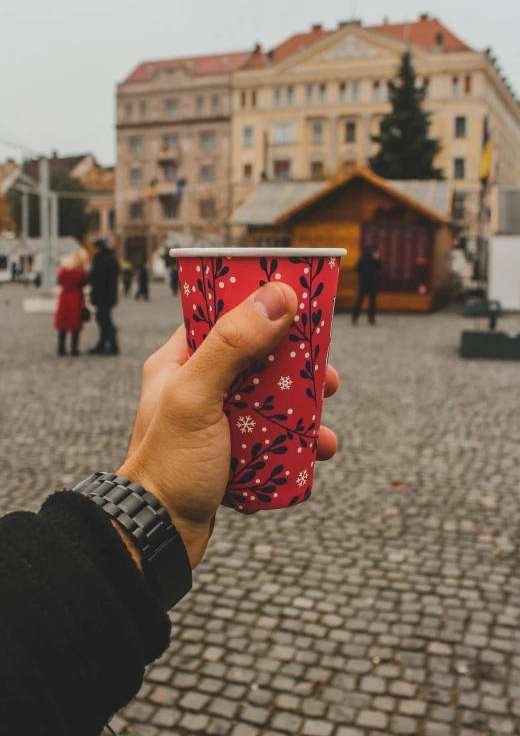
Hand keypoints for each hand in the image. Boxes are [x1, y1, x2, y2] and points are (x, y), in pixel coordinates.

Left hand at [118, 283, 338, 568]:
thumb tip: (278, 295)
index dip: (263, 309)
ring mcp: (216, 420)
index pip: (224, 316)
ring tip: (325, 430)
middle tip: (328, 378)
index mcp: (179, 362)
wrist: (157, 536)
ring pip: (272, 400)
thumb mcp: (197, 397)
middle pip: (259, 359)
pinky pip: (272, 436)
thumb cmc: (168, 465)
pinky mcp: (231, 451)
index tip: (301, 309)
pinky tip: (316, 453)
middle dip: (297, 368)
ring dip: (304, 411)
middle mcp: (198, 386)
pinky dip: (296, 442)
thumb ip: (232, 345)